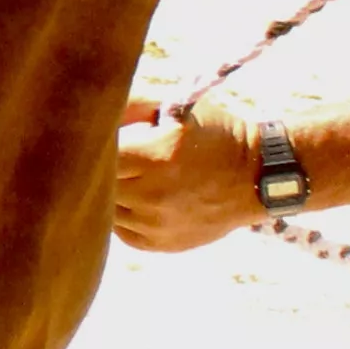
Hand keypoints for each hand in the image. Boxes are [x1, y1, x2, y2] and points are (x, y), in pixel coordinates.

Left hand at [110, 99, 266, 252]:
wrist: (256, 177)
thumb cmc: (214, 135)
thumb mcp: (178, 108)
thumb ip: (131, 105)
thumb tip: (93, 110)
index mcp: (157, 157)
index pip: (99, 154)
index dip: (95, 143)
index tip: (99, 136)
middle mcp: (155, 195)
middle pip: (98, 183)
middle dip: (100, 168)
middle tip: (113, 155)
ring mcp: (158, 224)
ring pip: (106, 209)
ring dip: (110, 193)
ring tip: (131, 176)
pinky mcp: (162, 244)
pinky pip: (121, 230)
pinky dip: (122, 214)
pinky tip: (139, 198)